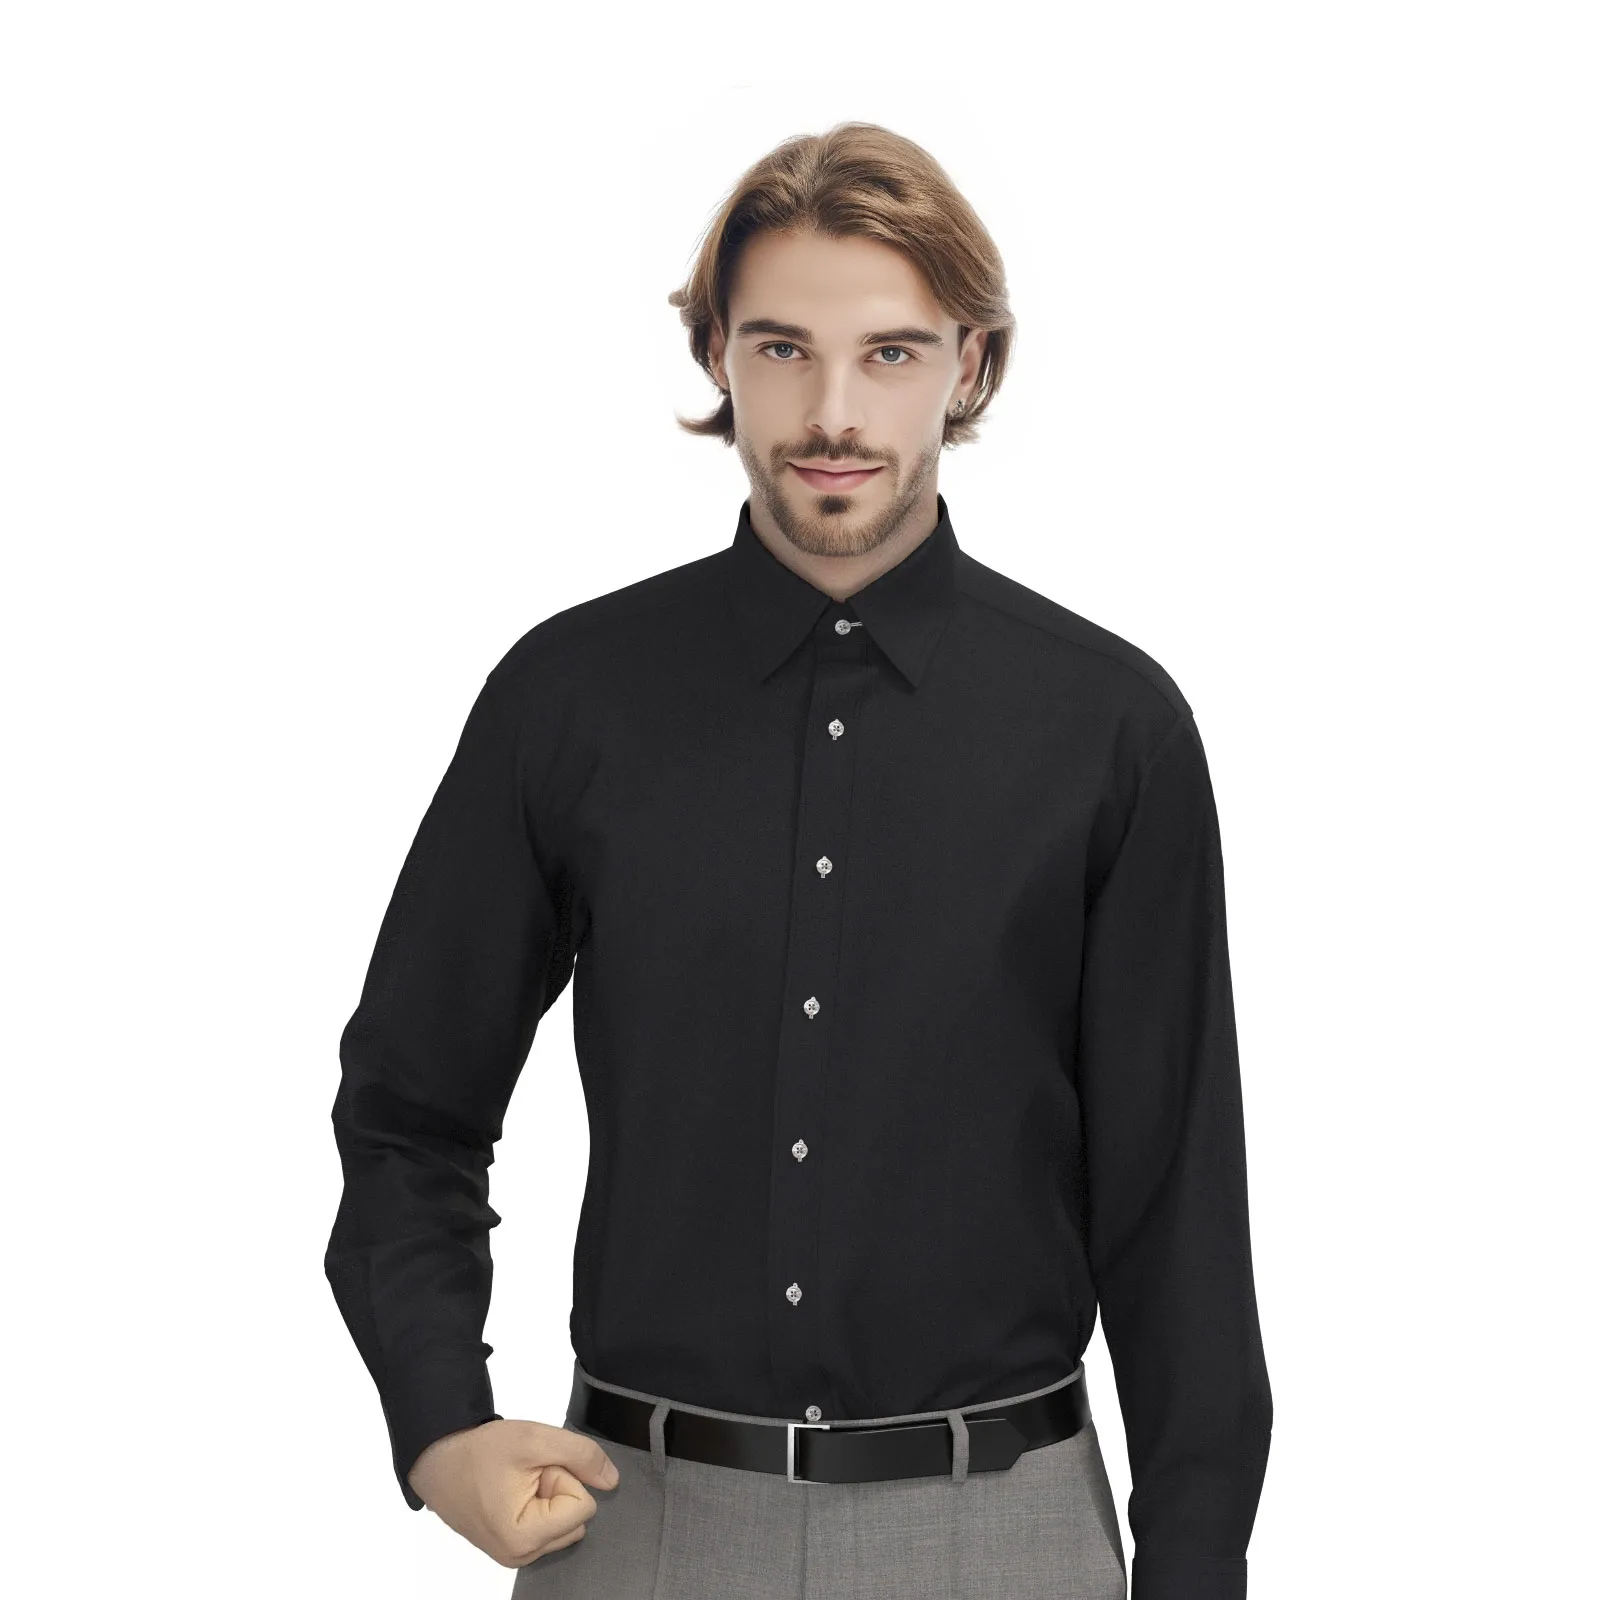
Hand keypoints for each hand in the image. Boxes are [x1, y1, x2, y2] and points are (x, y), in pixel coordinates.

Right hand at [407, 1419, 620, 1566]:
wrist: (439, 1459)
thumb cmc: (479, 1451)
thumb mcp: (535, 1439)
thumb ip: (581, 1455)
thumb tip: (613, 1480)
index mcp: (524, 1539)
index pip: (583, 1506)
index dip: (563, 1477)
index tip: (534, 1468)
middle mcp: (521, 1556)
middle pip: (575, 1517)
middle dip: (558, 1487)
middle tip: (526, 1473)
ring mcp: (516, 1556)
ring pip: (564, 1521)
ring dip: (549, 1494)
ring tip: (518, 1480)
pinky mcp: (512, 1548)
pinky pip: (548, 1525)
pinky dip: (540, 1503)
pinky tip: (515, 1491)